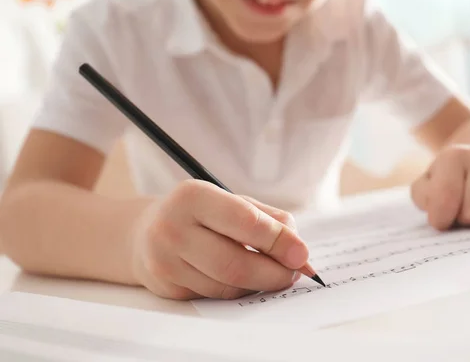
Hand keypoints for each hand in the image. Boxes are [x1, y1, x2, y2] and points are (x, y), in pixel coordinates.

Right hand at [130, 180, 307, 299]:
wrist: (144, 233)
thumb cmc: (200, 214)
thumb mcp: (231, 201)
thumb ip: (268, 219)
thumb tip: (299, 251)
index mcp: (193, 196)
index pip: (245, 222)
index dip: (278, 241)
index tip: (302, 254)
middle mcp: (173, 228)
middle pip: (235, 264)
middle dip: (274, 273)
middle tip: (293, 274)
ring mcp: (165, 261)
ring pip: (227, 285)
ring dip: (259, 283)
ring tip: (272, 273)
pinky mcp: (167, 287)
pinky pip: (215, 296)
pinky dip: (239, 290)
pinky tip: (245, 279)